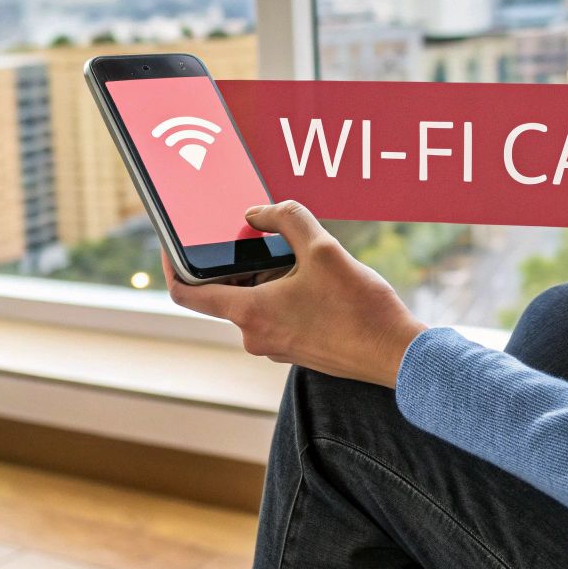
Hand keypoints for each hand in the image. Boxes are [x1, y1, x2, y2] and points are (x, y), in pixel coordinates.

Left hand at [162, 201, 425, 387]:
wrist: (397, 356)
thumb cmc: (361, 308)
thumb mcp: (323, 248)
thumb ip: (286, 219)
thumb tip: (257, 212)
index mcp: (249, 313)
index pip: (185, 293)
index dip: (171, 264)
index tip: (172, 242)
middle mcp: (255, 336)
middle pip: (225, 290)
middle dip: (238, 259)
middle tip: (258, 233)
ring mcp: (275, 346)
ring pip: (254, 300)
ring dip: (268, 274)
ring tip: (301, 256)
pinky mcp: (296, 348)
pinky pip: (275, 313)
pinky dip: (284, 290)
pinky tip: (316, 277)